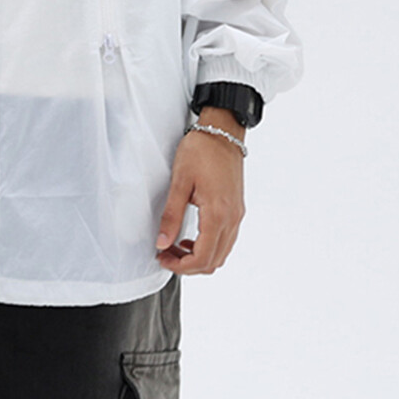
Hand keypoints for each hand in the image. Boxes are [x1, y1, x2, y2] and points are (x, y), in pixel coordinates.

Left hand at [154, 113, 245, 274]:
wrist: (222, 132)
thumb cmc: (201, 150)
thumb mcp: (180, 181)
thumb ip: (171, 215)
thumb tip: (162, 242)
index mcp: (218, 214)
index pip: (202, 258)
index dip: (181, 266)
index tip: (163, 258)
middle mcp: (232, 219)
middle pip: (213, 261)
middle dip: (188, 265)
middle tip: (166, 254)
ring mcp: (237, 215)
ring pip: (221, 253)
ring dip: (199, 257)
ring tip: (175, 246)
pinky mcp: (237, 210)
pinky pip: (226, 240)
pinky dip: (209, 246)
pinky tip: (192, 237)